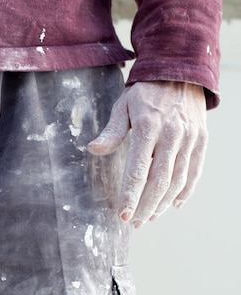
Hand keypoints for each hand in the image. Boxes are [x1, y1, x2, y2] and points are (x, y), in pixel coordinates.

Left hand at [87, 81, 207, 226]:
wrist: (180, 71)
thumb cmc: (145, 92)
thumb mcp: (123, 107)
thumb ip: (111, 132)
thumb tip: (93, 149)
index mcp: (149, 127)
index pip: (138, 170)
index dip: (130, 195)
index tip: (122, 214)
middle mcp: (172, 135)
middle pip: (159, 181)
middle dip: (146, 206)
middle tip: (133, 223)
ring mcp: (190, 138)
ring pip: (178, 181)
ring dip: (163, 203)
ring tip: (148, 217)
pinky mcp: (201, 140)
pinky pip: (194, 172)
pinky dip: (185, 192)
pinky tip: (174, 206)